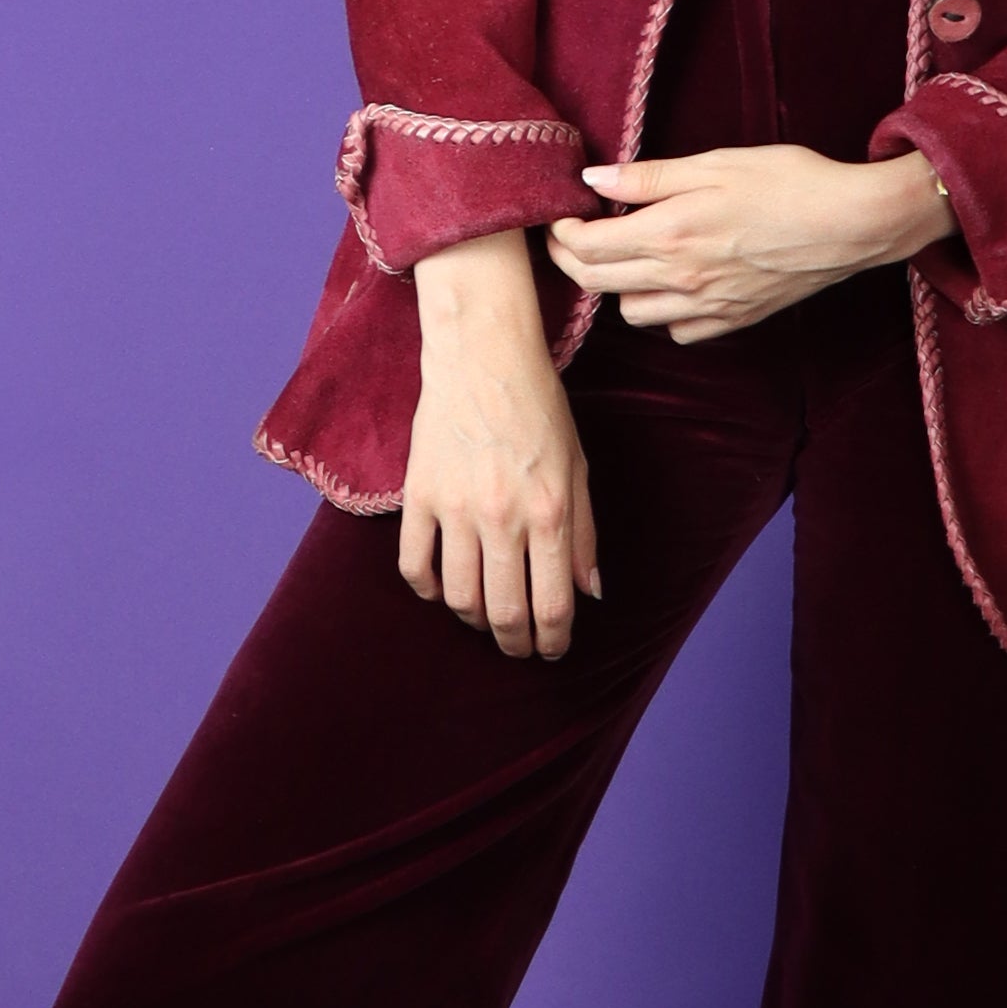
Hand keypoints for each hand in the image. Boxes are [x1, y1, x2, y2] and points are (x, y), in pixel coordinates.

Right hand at [401, 230, 599, 658]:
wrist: (483, 356)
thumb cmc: (539, 409)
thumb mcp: (578, 466)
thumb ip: (585, 533)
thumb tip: (592, 592)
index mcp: (549, 511)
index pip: (553, 604)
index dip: (554, 640)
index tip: (553, 651)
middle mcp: (502, 516)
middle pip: (505, 612)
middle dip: (516, 643)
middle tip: (520, 648)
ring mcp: (456, 508)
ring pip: (458, 598)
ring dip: (474, 622)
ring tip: (485, 621)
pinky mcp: (419, 495)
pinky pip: (415, 565)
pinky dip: (428, 590)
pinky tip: (442, 591)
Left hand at [545, 145, 951, 341]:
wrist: (852, 224)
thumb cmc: (789, 182)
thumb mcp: (714, 163)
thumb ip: (648, 176)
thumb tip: (593, 178)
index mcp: (669, 234)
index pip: (586, 247)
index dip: (560, 231)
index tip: (560, 215)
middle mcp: (680, 278)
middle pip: (597, 283)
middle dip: (571, 259)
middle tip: (572, 235)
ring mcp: (707, 306)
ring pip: (632, 314)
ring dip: (618, 288)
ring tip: (628, 257)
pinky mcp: (733, 320)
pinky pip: (678, 332)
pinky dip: (665, 313)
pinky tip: (675, 284)